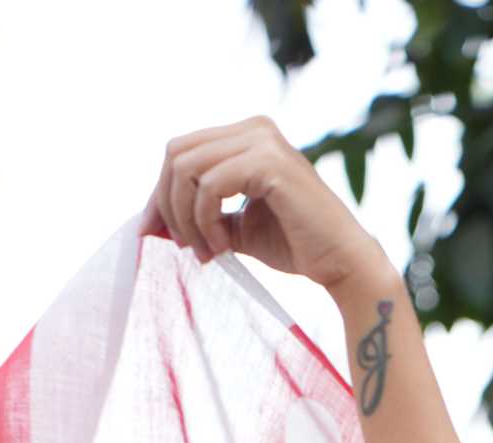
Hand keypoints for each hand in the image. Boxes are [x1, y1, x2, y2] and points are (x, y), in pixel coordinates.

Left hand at [138, 114, 386, 294]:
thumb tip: (149, 223)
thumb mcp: (237, 228)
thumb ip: (201, 216)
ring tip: (207, 252)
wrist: (343, 263)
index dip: (160, 193)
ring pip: (187, 168)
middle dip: (168, 204)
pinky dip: (206, 220)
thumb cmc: (297, 246)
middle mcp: (254, 128)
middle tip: (184, 247)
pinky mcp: (269, 162)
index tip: (156, 234)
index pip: (181, 151)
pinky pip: (210, 185)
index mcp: (247, 136)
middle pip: (176, 153)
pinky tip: (222, 247)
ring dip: (187, 217)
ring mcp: (263, 140)